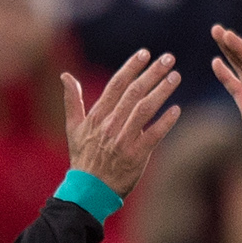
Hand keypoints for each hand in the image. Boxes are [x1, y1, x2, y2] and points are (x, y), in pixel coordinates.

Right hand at [62, 51, 181, 198]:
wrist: (89, 189)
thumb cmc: (83, 157)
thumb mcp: (72, 127)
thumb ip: (72, 100)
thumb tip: (65, 75)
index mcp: (97, 115)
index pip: (117, 85)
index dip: (131, 67)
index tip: (145, 53)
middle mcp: (111, 124)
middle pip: (134, 92)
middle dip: (152, 73)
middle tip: (168, 58)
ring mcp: (124, 140)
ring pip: (145, 109)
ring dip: (161, 91)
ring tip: (175, 76)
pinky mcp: (136, 156)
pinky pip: (153, 135)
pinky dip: (164, 122)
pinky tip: (176, 109)